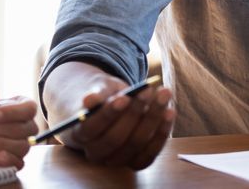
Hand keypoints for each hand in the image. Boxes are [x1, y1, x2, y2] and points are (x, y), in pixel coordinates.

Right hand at [45, 64, 173, 169]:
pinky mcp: (134, 161)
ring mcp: (115, 159)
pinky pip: (149, 153)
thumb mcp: (99, 88)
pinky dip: (161, 133)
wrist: (108, 107)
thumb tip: (89, 100)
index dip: (108, 114)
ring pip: (135, 145)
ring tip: (163, 93)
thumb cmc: (102, 95)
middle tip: (149, 90)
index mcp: (79, 133)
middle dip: (135, 113)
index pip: (91, 128)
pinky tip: (169, 111)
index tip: (125, 97)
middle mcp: (95, 152)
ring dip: (153, 119)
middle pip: (115, 139)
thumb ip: (97, 94)